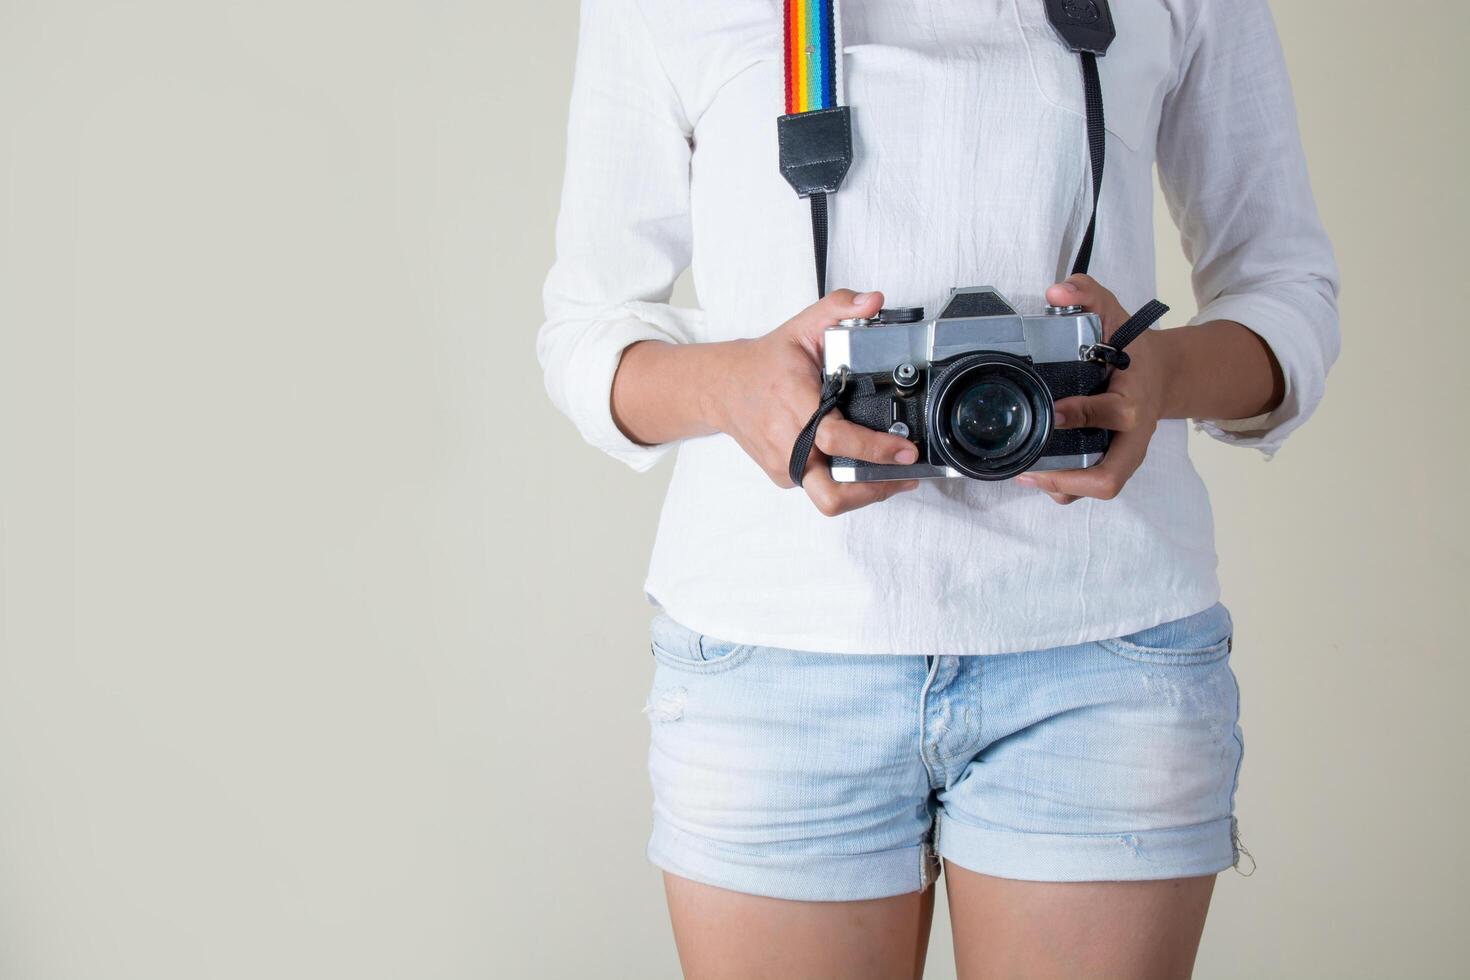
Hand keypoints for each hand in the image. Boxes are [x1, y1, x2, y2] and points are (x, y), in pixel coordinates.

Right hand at [708, 289, 920, 516]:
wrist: (722, 387)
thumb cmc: (765, 363)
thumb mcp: (802, 326)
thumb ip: (840, 308)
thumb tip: (874, 301)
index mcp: (795, 404)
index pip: (837, 439)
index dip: (875, 450)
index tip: (906, 450)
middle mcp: (788, 441)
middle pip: (831, 494)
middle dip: (872, 492)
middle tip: (903, 476)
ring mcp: (783, 463)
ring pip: (828, 499)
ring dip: (864, 493)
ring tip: (891, 476)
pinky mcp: (782, 475)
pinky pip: (818, 488)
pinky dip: (844, 482)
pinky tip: (860, 465)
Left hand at [1015, 274, 1170, 504]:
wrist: (1163, 373)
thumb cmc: (1134, 348)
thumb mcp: (1115, 313)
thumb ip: (1086, 294)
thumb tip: (1056, 291)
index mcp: (1135, 399)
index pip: (1113, 414)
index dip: (1082, 415)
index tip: (1054, 411)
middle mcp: (1133, 434)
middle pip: (1110, 476)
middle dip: (1070, 480)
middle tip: (1030, 469)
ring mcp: (1124, 452)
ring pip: (1099, 487)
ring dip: (1063, 488)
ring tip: (1026, 475)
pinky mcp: (1113, 461)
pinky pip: (1092, 485)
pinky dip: (1066, 487)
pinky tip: (1036, 475)